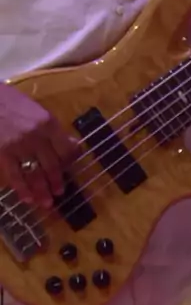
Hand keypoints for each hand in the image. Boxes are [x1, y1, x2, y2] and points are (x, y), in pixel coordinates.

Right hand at [0, 84, 76, 208]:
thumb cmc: (10, 101)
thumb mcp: (37, 110)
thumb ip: (53, 129)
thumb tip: (71, 145)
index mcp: (48, 123)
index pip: (66, 148)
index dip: (70, 161)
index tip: (70, 168)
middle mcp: (37, 136)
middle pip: (52, 164)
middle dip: (56, 181)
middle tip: (59, 193)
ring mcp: (19, 147)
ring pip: (35, 173)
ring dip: (42, 190)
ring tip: (47, 203)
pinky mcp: (3, 154)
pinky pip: (15, 175)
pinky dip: (22, 189)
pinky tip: (28, 198)